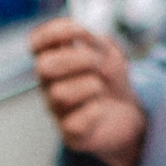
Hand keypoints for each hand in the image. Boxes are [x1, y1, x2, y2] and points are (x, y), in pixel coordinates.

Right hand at [29, 17, 148, 165]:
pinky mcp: (69, 134)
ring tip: (102, 89)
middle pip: (44, 67)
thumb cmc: (112, 80)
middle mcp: (49, 84)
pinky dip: (94, 112)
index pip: (36, 42)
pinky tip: (101, 110)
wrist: (130, 113)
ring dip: (90, 86)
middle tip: (98, 62)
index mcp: (54, 60)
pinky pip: (74, 122)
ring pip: (60, 94)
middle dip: (78, 59)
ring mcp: (57, 109)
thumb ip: (93, 40)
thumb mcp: (108, 52)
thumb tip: (80, 35)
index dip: (53, 32)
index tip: (78, 31)